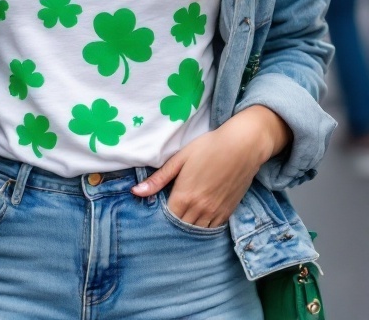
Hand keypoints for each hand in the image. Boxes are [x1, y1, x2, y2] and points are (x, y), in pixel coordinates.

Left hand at [131, 106, 291, 227]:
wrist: (242, 146)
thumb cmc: (209, 147)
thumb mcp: (180, 158)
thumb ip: (158, 179)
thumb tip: (135, 192)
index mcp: (184, 195)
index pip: (167, 218)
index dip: (161, 217)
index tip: (157, 213)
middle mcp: (199, 208)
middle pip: (181, 227)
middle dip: (174, 225)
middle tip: (169, 218)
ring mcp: (215, 212)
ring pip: (197, 232)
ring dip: (188, 229)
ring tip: (183, 221)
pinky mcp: (228, 212)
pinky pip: (212, 229)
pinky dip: (204, 228)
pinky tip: (199, 221)